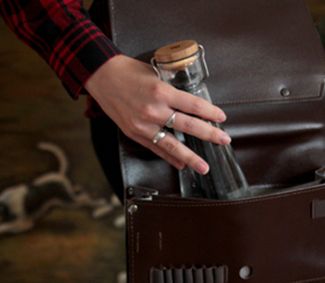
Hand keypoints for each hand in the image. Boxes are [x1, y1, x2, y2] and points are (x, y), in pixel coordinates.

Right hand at [84, 55, 230, 173]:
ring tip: (204, 167)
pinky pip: (156, 148)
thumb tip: (192, 103)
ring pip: (172, 144)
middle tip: (224, 141)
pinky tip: (182, 164)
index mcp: (161, 92)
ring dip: (191, 157)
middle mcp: (153, 110)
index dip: (210, 113)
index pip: (193, 105)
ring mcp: (143, 124)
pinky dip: (170, 158)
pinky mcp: (134, 133)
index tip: (221, 118)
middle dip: (210, 135)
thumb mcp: (156, 74)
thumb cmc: (129, 72)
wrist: (100, 75)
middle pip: (188, 126)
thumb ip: (173, 90)